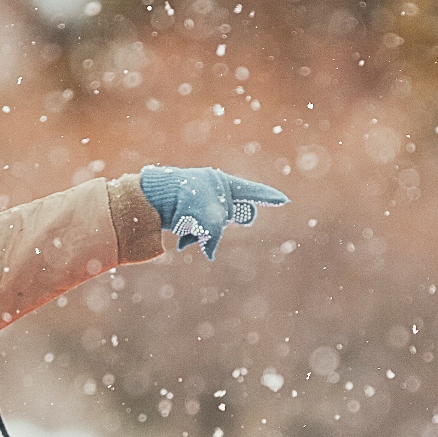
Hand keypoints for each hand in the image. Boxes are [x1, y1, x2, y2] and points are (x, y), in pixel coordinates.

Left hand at [140, 166, 287, 259]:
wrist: (153, 199)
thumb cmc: (188, 203)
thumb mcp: (214, 222)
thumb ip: (217, 237)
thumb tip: (208, 252)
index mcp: (225, 184)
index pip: (254, 191)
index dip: (270, 197)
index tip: (284, 200)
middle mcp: (213, 190)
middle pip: (232, 213)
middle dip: (228, 221)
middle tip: (227, 220)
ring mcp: (197, 201)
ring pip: (210, 227)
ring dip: (203, 234)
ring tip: (190, 228)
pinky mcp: (182, 213)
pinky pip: (193, 231)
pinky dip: (189, 237)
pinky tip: (181, 240)